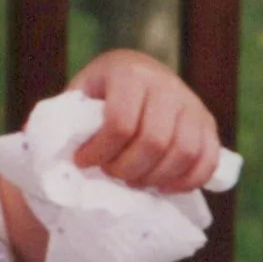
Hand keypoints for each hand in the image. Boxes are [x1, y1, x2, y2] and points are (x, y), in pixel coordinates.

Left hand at [65, 49, 221, 192]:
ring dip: (154, 177)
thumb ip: (67, 118)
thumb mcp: (79, 94)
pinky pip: (207, 160)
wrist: (134, 75)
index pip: (120, 121)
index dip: (100, 150)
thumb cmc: (99, 93)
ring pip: (183, 152)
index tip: (83, 161)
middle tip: (110, 174)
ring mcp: (192, 103)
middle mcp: (166, 84)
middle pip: (154, 140)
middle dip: (127, 168)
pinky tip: (162, 188)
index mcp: (129, 73)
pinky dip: (187, 182)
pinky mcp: (208, 123)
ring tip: (132, 180)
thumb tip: (54, 150)